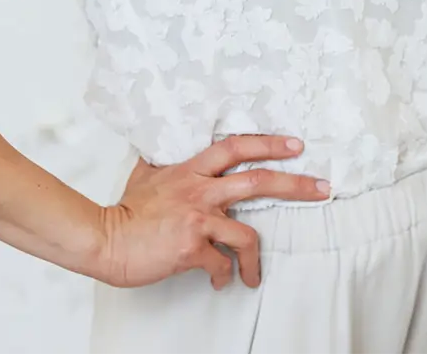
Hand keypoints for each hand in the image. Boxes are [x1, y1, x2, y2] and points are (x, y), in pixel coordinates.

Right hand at [91, 134, 330, 289]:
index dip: (268, 143)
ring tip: (252, 276)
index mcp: (191, 170)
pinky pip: (221, 264)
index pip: (236, 147)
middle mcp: (199, 190)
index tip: (296, 144)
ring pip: (247, 234)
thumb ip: (164, 162)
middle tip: (323, 188)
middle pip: (258, 181)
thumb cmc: (125, 211)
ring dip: (254, 261)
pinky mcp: (191, 248)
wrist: (103, 240)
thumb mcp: (145, 175)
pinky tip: (220, 283)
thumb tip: (162, 146)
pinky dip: (225, 276)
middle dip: (296, 184)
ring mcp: (197, 219)